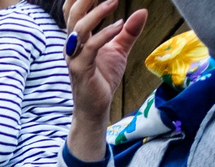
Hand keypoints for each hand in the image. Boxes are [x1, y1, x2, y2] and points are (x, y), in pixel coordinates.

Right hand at [65, 0, 148, 126]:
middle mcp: (72, 44)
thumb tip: (142, 11)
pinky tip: (119, 25)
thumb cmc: (102, 78)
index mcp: (77, 36)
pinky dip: (105, 34)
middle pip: (73, 13)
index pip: (74, 9)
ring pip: (80, 28)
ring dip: (97, 12)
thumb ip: (129, 31)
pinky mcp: (81, 69)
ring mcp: (74, 56)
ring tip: (114, 1)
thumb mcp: (119, 51)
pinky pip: (91, 47)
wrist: (95, 108)